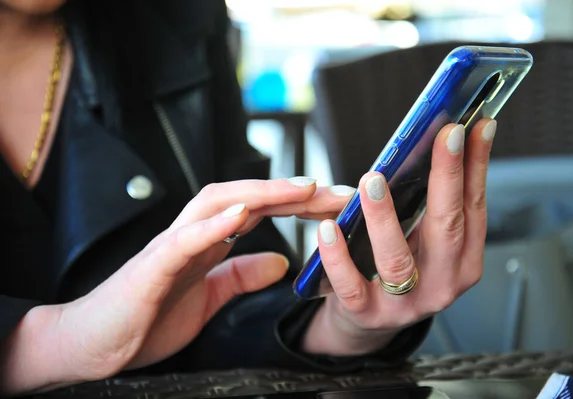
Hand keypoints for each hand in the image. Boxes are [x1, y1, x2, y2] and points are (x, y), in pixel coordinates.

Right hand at [1, 177, 353, 394]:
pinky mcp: (152, 266)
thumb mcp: (210, 298)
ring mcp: (171, 245)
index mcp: (209, 242)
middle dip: (293, 191)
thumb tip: (282, 263)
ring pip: (218, 203)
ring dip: (262, 192)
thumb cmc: (147, 316)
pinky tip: (241, 213)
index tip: (337, 204)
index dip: (298, 203)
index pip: (259, 211)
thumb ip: (242, 276)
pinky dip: (213, 223)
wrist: (95, 342)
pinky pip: (184, 238)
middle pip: (247, 197)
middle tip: (339, 191)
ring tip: (302, 187)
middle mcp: (193, 234)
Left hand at [302, 119, 496, 355]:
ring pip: (396, 259)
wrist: (371, 319)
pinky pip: (350, 285)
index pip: (473, 206)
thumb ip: (432, 202)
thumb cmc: (400, 269)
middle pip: (447, 228)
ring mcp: (405, 303)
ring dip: (383, 217)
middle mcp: (441, 282)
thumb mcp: (425, 237)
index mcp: (462, 260)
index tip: (473, 127)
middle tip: (443, 137)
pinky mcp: (367, 313)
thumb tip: (437, 146)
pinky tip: (327, 228)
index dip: (476, 166)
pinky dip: (337, 256)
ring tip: (372, 181)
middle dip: (447, 177)